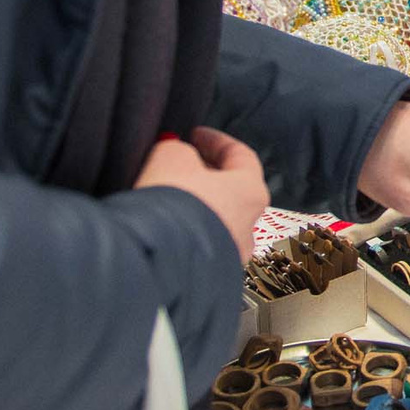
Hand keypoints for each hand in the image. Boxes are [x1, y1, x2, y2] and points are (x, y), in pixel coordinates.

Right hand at [134, 128, 268, 257]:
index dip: (215, 140)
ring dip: (193, 204)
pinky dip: (183, 230)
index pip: (240, 155)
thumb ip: (178, 150)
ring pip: (214, 220)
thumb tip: (176, 153)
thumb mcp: (171, 158)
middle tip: (179, 163)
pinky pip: (197, 244)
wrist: (157, 261)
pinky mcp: (207, 275)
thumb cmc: (174, 207)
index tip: (196, 134)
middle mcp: (248, 226)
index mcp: (251, 191)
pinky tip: (161, 225)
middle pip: (230, 190)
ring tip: (166, 194)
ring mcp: (229, 255)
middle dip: (204, 174)